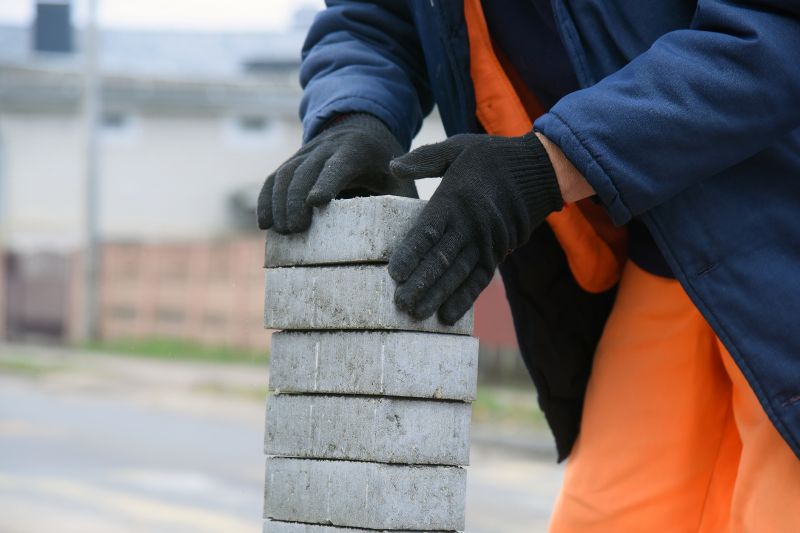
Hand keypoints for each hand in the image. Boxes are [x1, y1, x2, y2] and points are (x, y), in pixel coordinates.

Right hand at [257, 114, 417, 233]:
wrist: (363, 129)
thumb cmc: (387, 165)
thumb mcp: (402, 178)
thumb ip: (403, 202)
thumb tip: (410, 238)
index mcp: (358, 148)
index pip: (339, 163)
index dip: (327, 181)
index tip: (316, 202)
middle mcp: (328, 145)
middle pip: (305, 170)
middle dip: (296, 199)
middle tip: (295, 231)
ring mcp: (306, 151)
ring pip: (285, 172)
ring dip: (278, 202)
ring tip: (282, 232)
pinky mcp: (293, 161)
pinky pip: (273, 177)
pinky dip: (266, 199)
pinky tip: (264, 223)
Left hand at [388, 131, 562, 323]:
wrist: (539, 170)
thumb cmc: (491, 157)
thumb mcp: (457, 148)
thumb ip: (424, 159)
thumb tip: (392, 166)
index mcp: (454, 200)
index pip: (428, 232)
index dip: (411, 254)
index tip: (394, 273)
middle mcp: (469, 225)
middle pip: (441, 260)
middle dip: (420, 284)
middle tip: (400, 305)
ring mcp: (485, 242)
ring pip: (458, 275)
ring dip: (437, 296)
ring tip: (417, 315)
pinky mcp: (497, 253)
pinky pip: (479, 280)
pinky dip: (464, 299)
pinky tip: (448, 316)